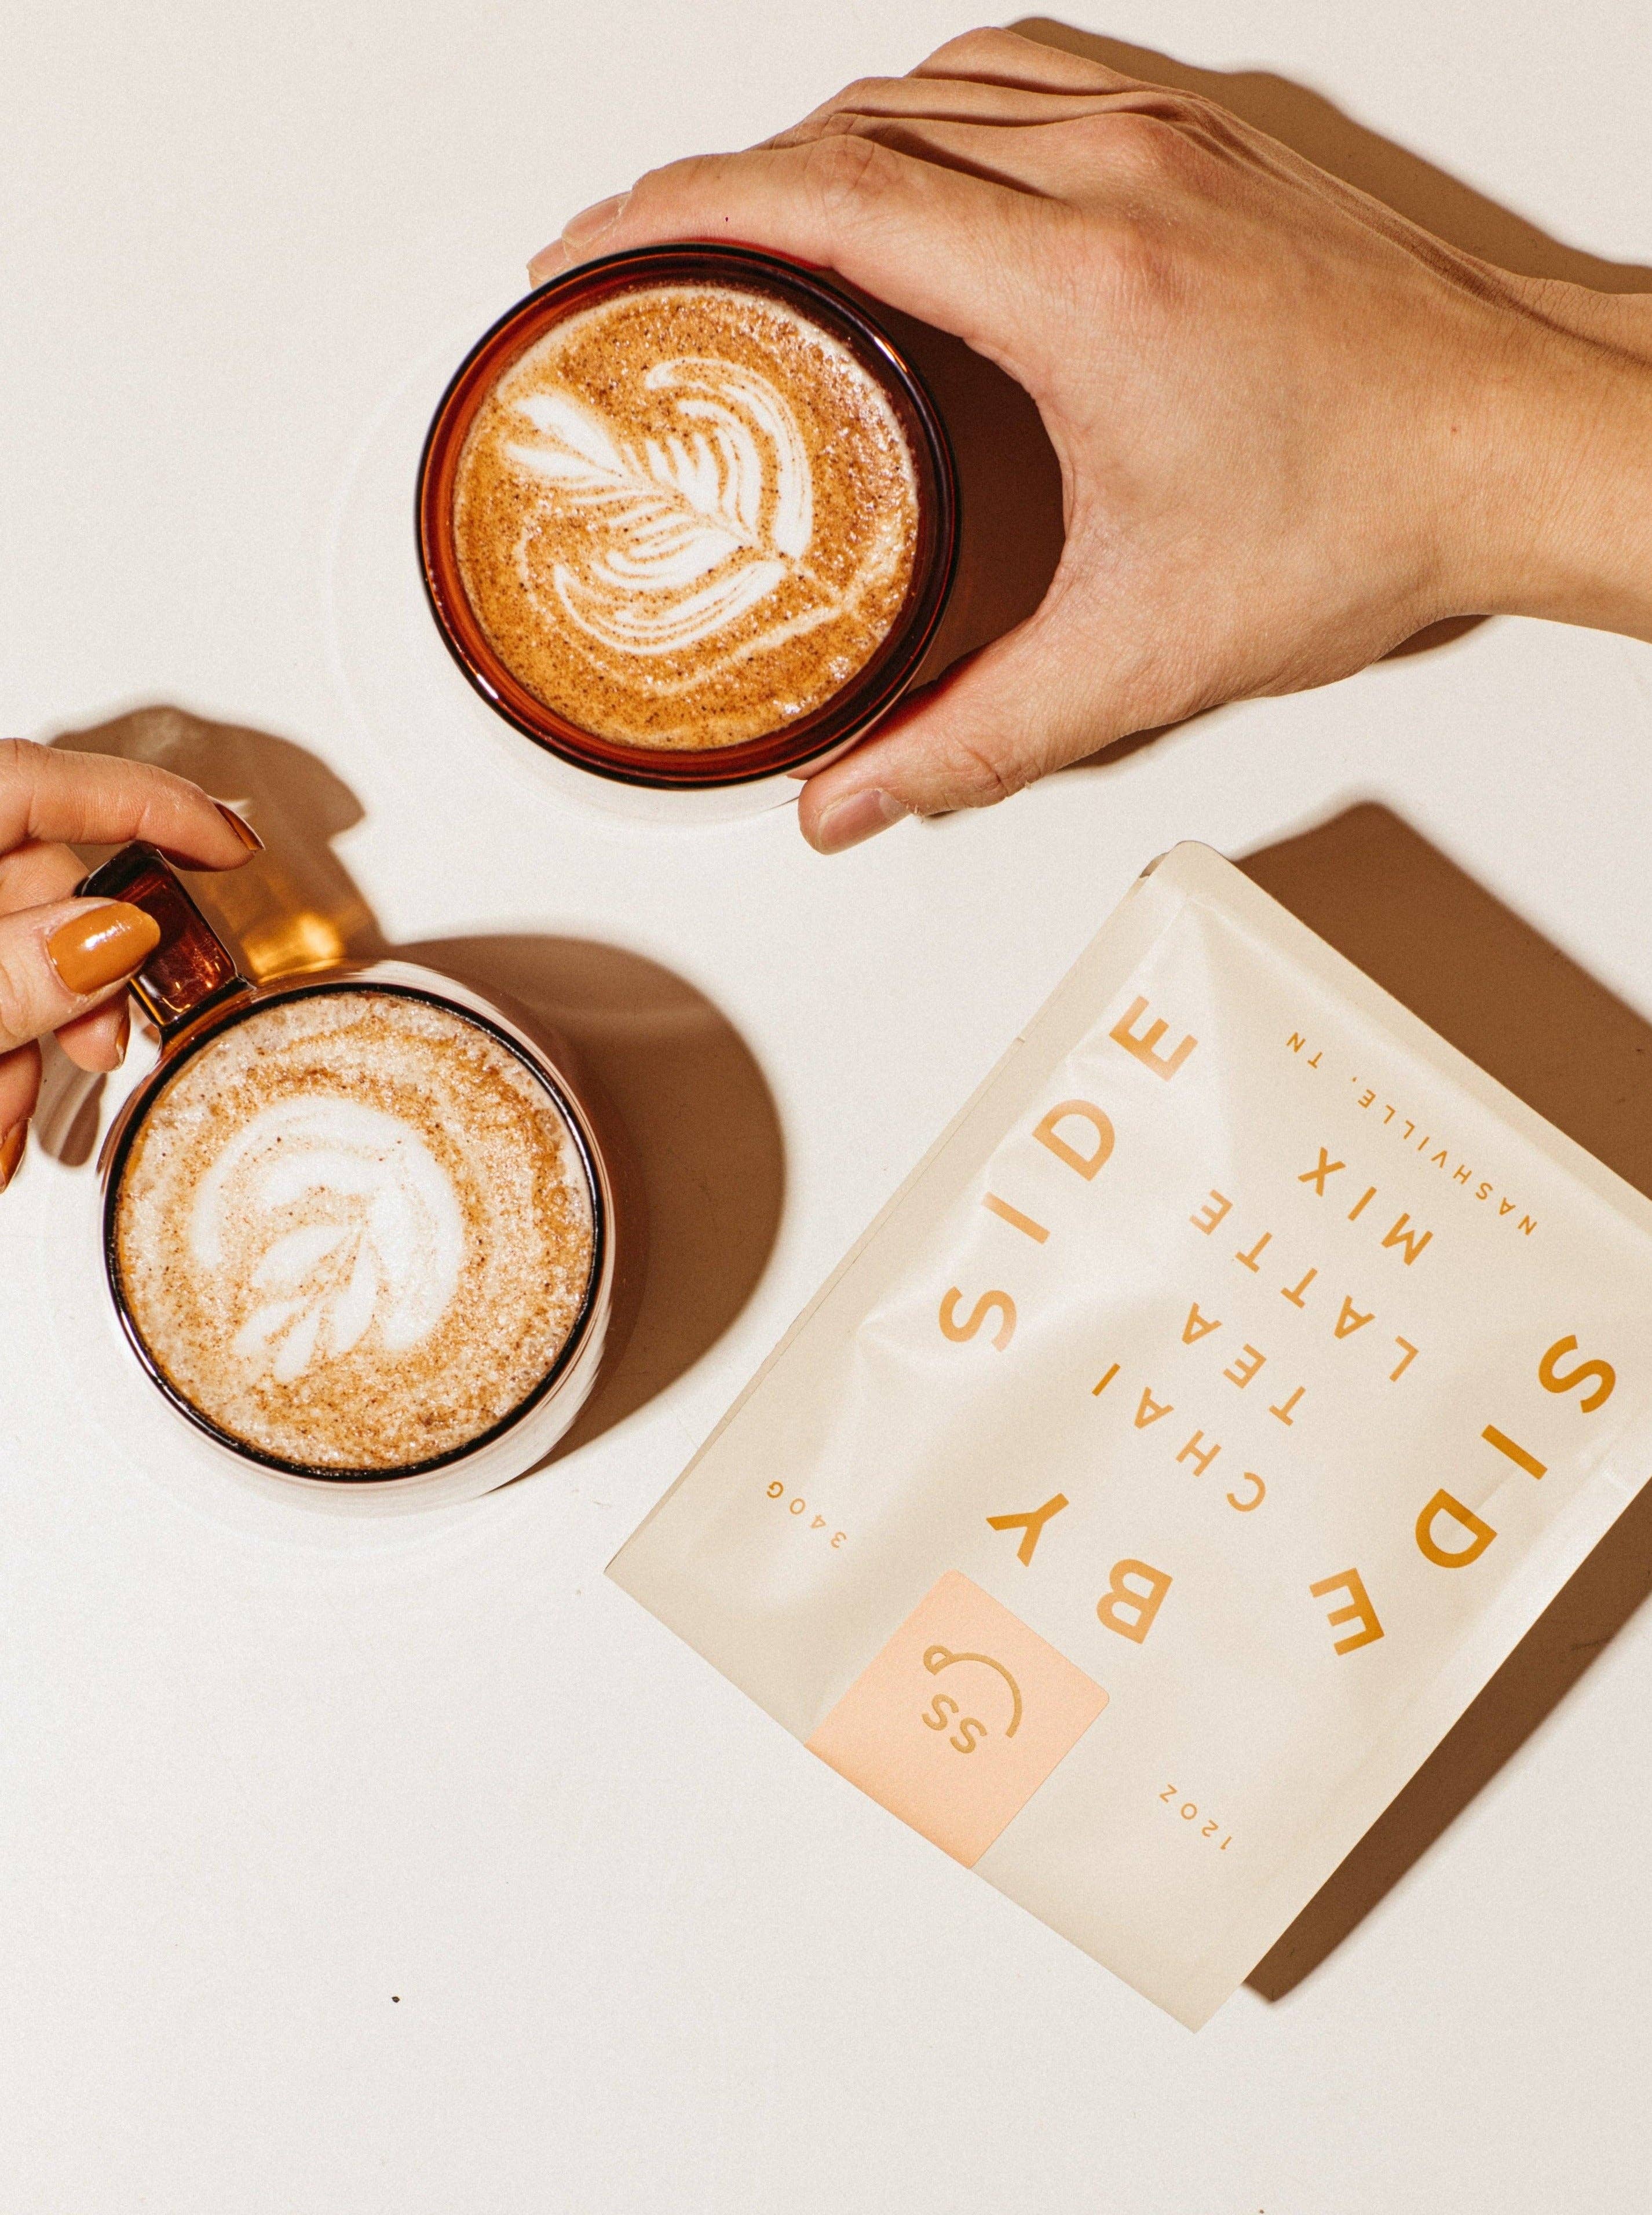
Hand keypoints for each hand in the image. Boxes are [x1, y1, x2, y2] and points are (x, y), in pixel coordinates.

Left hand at [0, 741, 260, 1188]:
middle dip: (79, 986)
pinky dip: (0, 1065)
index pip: (39, 782)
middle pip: (41, 893)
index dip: (152, 804)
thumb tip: (117, 934)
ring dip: (30, 1051)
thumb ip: (13, 972)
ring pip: (19, 967)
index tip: (233, 844)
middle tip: (98, 1046)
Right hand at [531, 28, 1651, 850]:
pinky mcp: (1198, 135)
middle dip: (715, 182)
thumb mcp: (1144, 656)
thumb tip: (848, 804)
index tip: (585, 250)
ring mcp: (1161, 134)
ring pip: (927, 82)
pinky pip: (1013, 76)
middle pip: (850, 124)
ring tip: (742, 226)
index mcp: (1081, 284)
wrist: (1518, 441)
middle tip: (634, 261)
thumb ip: (972, 740)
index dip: (671, 211)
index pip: (821, 196)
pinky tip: (900, 178)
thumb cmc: (1369, 516)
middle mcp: (1113, 174)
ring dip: (813, 140)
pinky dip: (919, 114)